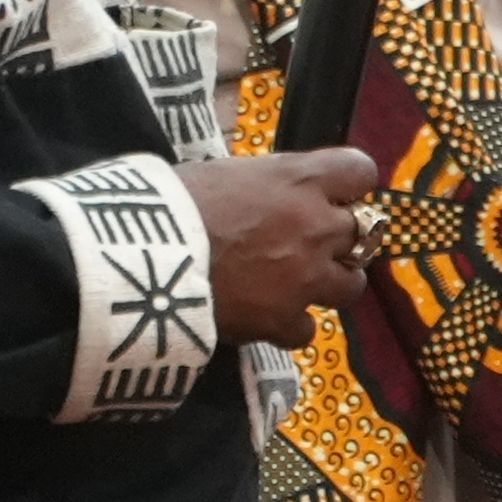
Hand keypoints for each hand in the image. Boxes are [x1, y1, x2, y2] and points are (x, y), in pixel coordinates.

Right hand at [179, 147, 380, 346]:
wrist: (139, 259)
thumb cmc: (166, 203)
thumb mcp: (218, 174)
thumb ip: (260, 184)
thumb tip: (264, 192)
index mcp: (298, 180)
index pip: (359, 171)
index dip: (348, 184)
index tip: (332, 193)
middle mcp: (315, 226)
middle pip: (362, 232)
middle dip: (340, 238)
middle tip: (309, 242)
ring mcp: (305, 277)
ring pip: (351, 285)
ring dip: (330, 283)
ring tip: (298, 284)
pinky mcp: (283, 320)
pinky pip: (306, 329)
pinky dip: (290, 326)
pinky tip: (266, 318)